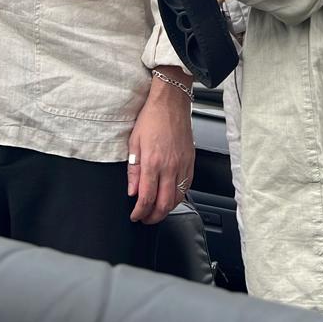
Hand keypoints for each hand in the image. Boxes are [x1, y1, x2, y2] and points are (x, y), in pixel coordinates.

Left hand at [128, 68, 194, 224]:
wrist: (171, 103)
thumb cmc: (151, 118)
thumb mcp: (134, 142)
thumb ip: (133, 170)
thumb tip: (131, 191)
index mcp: (152, 162)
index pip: (146, 198)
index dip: (140, 212)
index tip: (135, 215)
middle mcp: (169, 167)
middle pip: (164, 204)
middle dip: (153, 217)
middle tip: (145, 218)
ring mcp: (182, 165)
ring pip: (177, 199)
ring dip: (166, 209)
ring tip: (157, 210)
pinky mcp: (190, 162)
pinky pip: (187, 187)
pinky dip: (178, 197)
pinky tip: (170, 197)